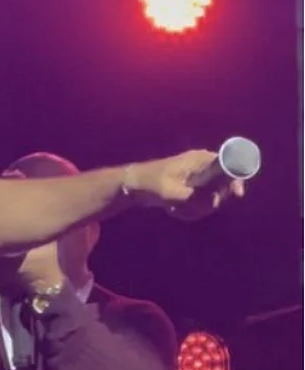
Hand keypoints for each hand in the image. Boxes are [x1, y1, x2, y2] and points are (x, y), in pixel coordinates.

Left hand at [127, 150, 244, 219]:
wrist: (132, 186)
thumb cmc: (151, 184)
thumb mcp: (173, 193)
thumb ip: (196, 198)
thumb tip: (215, 202)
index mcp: (200, 159)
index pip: (230, 163)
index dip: (237, 178)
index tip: (237, 194)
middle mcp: (202, 166)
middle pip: (224, 185)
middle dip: (210, 201)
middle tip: (190, 206)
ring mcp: (198, 177)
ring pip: (212, 197)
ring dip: (196, 208)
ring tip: (175, 208)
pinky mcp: (192, 188)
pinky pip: (200, 203)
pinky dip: (190, 209)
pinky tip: (173, 210)